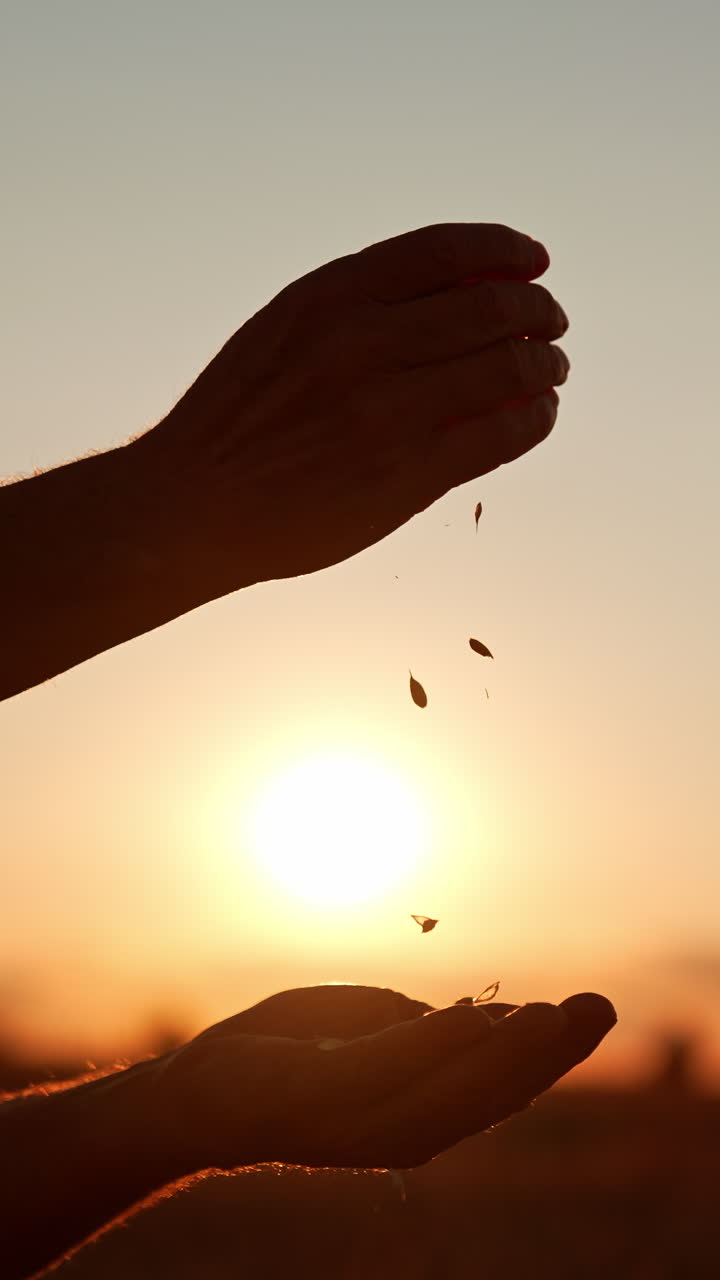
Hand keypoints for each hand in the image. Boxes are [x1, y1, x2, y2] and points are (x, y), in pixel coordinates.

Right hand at [145, 223, 568, 591]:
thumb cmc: (239, 417)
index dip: (504, 249)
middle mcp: (361, 342)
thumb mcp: (283, 331)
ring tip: (554, 370)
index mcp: (328, 295)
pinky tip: (541, 415)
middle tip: (552, 322)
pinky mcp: (405, 474)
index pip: (444, 251)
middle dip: (537, 309)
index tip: (534, 260)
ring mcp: (386, 410)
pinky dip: (535, 420)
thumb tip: (459, 291)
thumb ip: (358, 307)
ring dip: (545, 365)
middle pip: (490, 307)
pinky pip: (499, 435)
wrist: (194, 504)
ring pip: (506, 368)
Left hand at [151, 984, 614, 1170]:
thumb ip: (425, 1028)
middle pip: (491, 1093)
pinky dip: (433, 1045)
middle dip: (549, 1053)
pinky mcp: (322, 1100)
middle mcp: (402, 1131)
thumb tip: (487, 1016)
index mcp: (418, 1112)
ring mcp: (363, 1122)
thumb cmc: (289, 1053)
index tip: (592, 1012)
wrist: (200, 1090)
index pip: (498, 1085)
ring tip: (552, 1016)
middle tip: (598, 1009)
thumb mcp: (370, 1026)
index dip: (549, 1054)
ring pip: (451, 1090)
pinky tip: (471, 1015)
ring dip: (506, 1052)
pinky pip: (387, 1070)